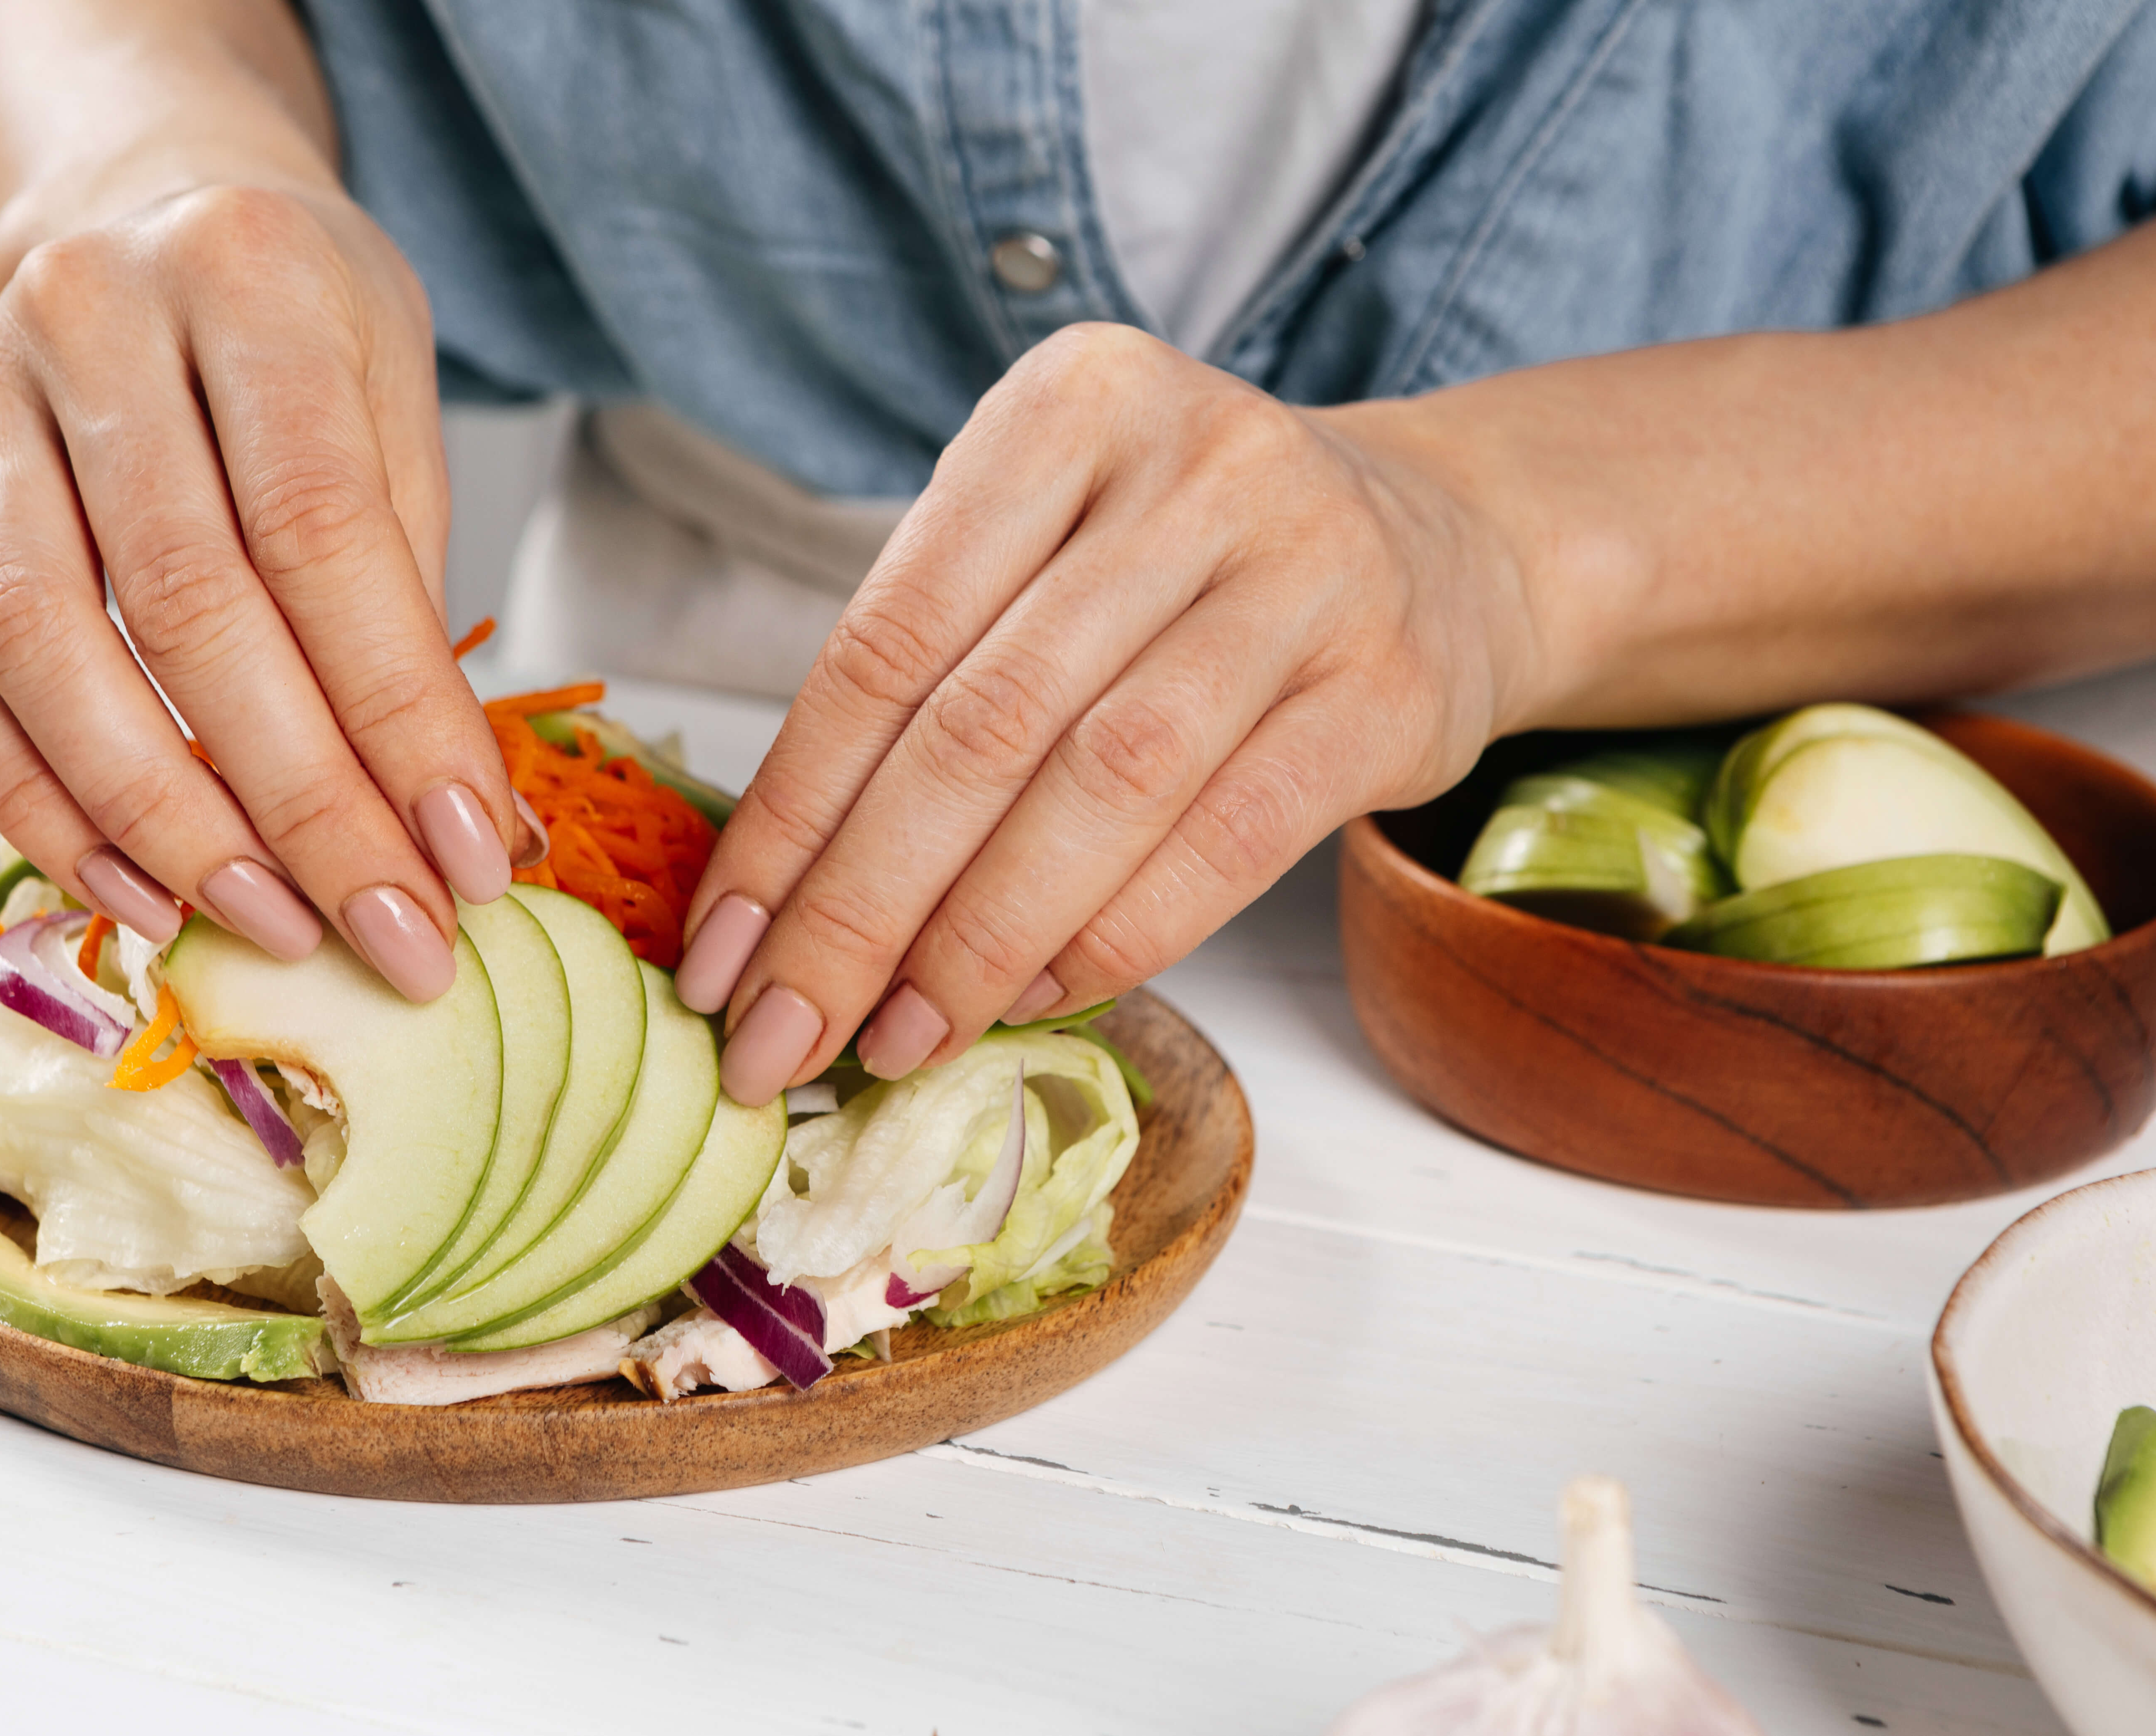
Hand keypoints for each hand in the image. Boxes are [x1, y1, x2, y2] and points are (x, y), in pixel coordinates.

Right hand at [0, 181, 532, 1000]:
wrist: (155, 218)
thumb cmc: (305, 341)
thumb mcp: (396, 415)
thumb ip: (413, 609)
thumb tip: (471, 831)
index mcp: (247, 275)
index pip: (325, 536)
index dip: (400, 718)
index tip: (470, 859)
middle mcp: (92, 320)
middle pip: (190, 605)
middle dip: (302, 802)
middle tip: (389, 932)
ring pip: (44, 646)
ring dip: (161, 817)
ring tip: (268, 925)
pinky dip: (37, 796)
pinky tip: (133, 886)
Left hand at [673, 323, 1542, 1101]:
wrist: (1437, 546)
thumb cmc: (1184, 569)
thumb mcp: (1049, 551)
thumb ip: (931, 675)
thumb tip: (780, 899)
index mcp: (1070, 405)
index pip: (887, 642)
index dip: (789, 814)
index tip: (718, 950)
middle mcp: (1195, 465)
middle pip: (980, 726)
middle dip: (857, 907)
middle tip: (779, 1033)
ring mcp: (1307, 570)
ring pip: (1098, 788)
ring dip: (975, 941)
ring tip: (893, 1038)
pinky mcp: (1386, 687)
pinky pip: (1222, 844)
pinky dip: (1110, 939)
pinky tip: (1028, 999)